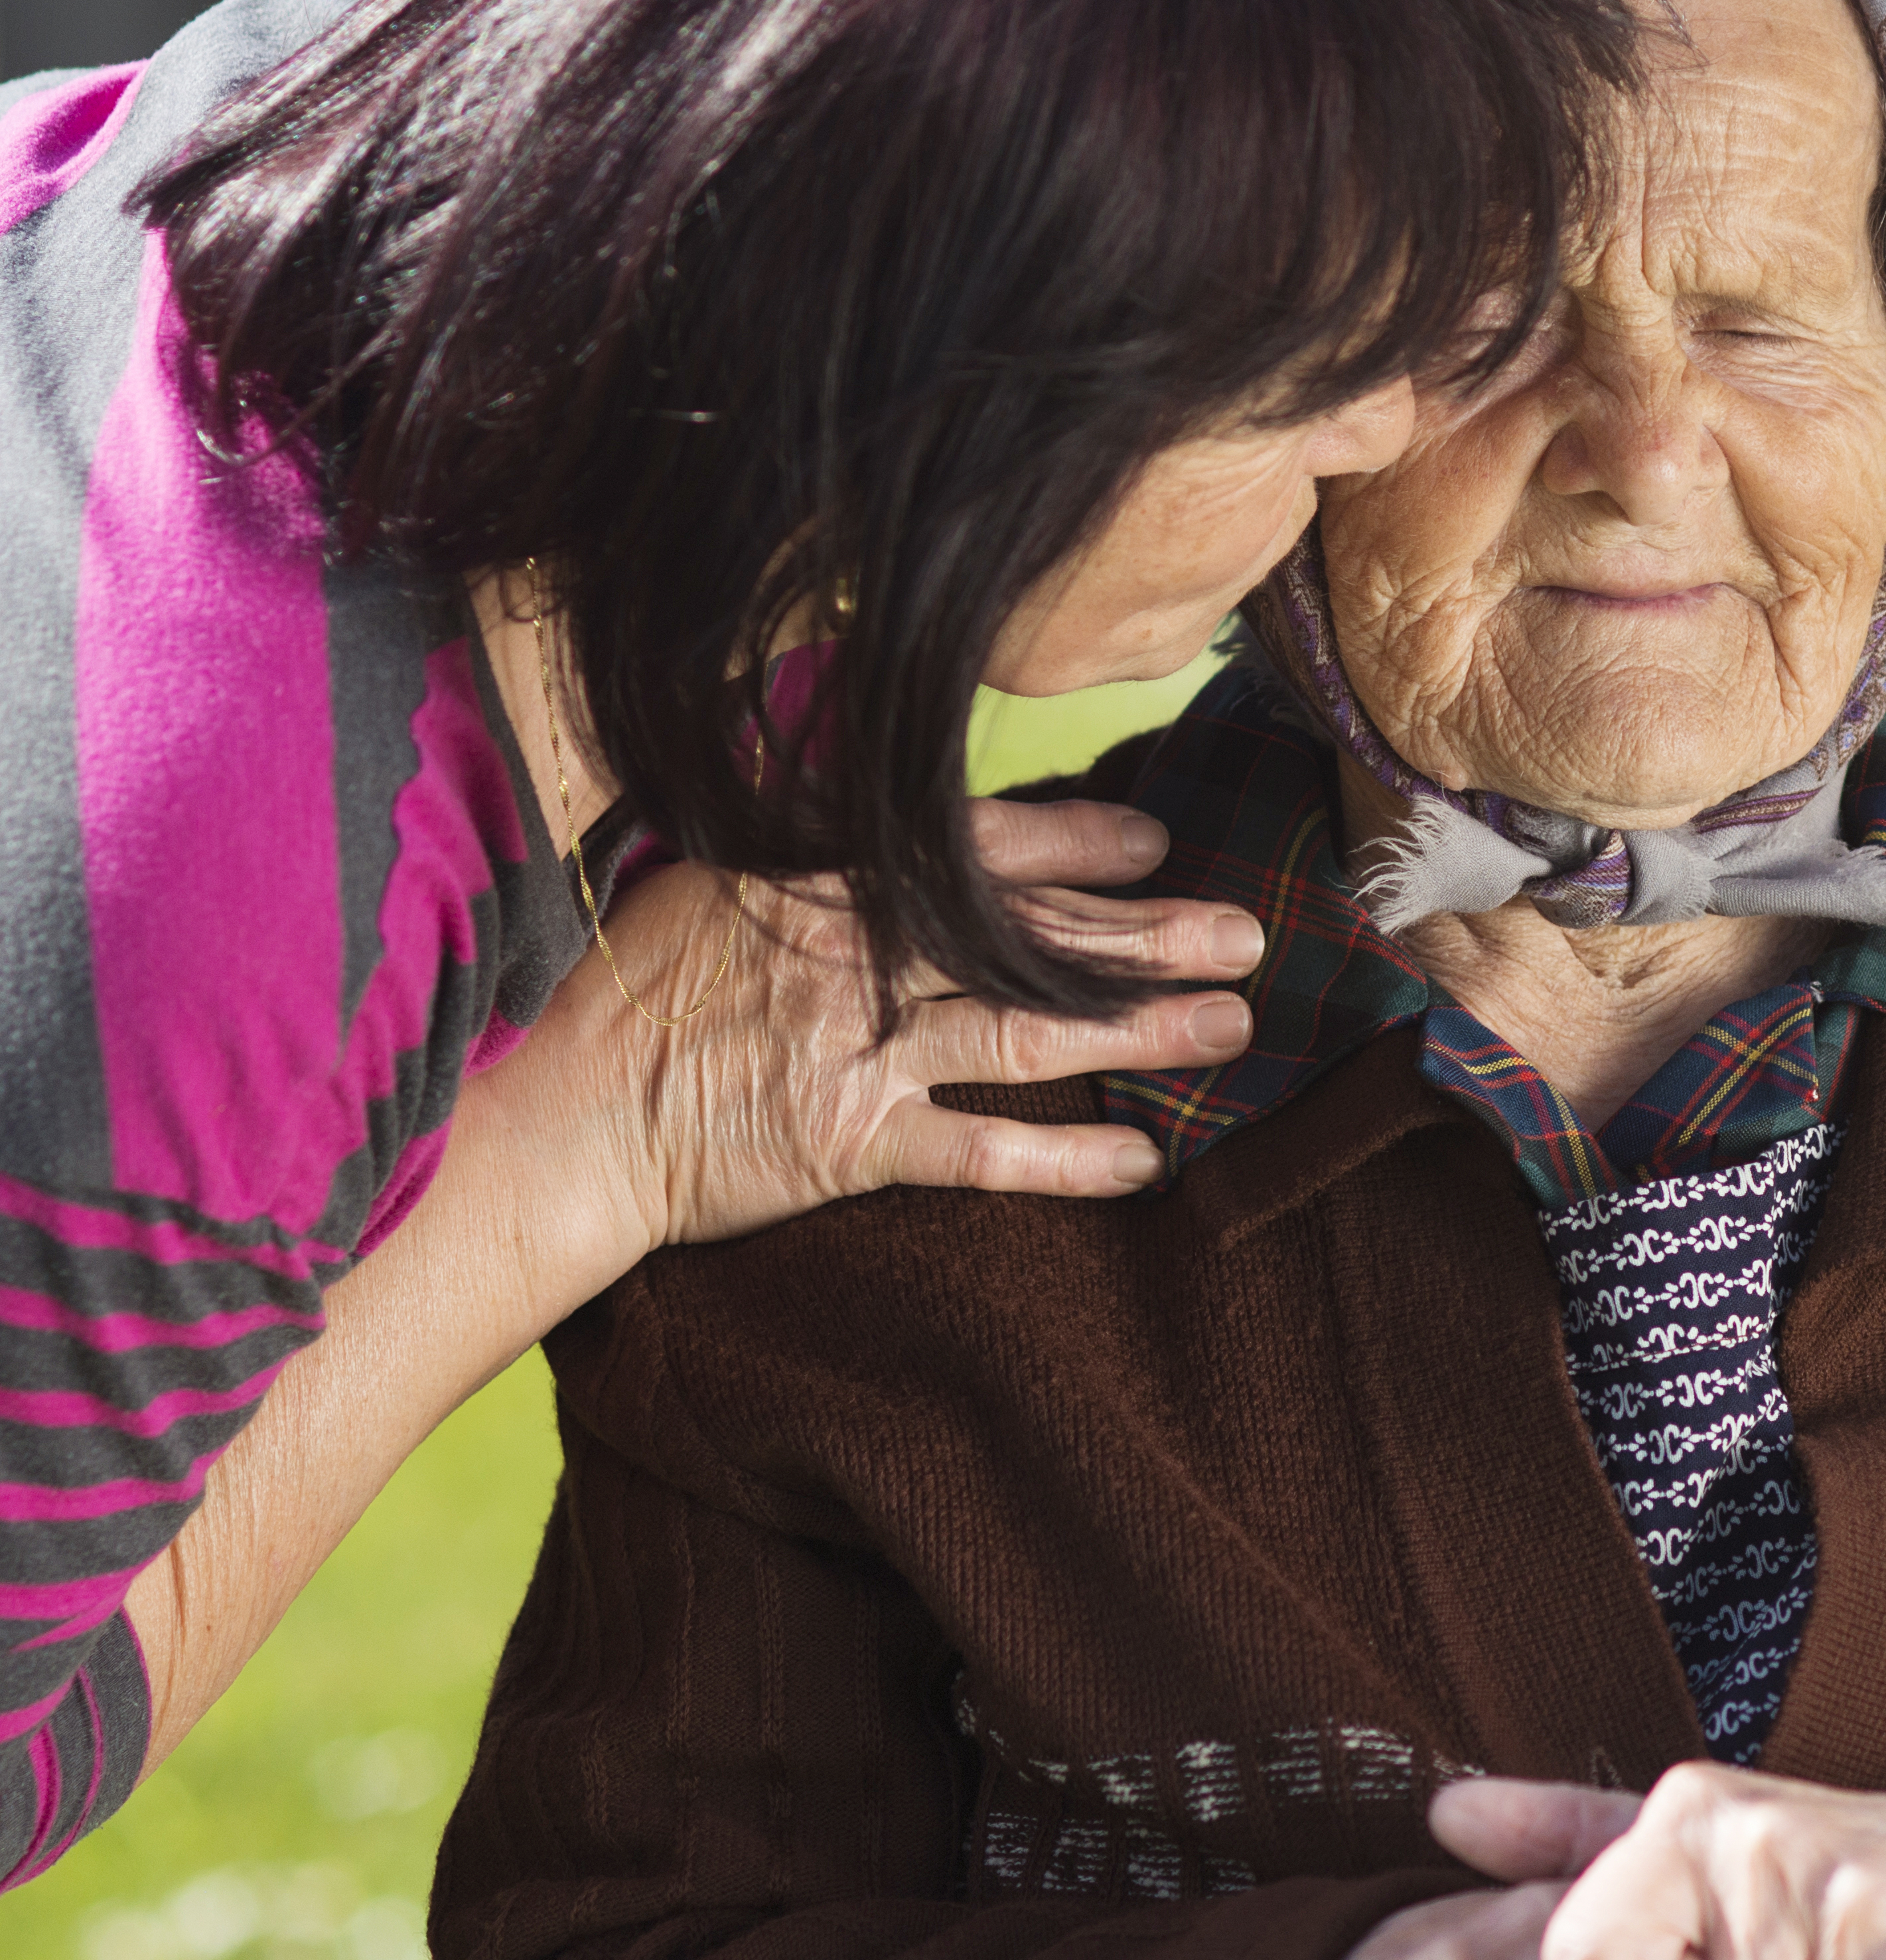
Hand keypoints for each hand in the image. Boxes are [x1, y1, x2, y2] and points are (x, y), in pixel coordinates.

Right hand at [516, 794, 1263, 1256]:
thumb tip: (894, 797)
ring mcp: (859, 1050)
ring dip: (1139, 1032)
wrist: (564, 1111)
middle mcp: (857, 956)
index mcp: (827, 878)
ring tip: (1230, 1028)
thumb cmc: (634, 987)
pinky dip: (1063, 1158)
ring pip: (1028, 1032)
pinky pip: (981, 1150)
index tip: (1154, 841)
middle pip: (1031, 938)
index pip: (976, 847)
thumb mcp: (716, 874)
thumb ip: (817, 840)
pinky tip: (1143, 1161)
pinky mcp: (853, 1142)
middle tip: (1247, 934)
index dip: (1074, 841)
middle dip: (1148, 935)